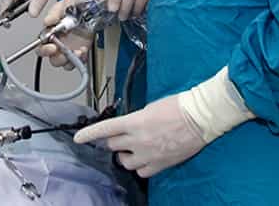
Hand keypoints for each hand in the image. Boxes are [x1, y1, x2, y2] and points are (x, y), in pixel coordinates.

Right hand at [36, 0, 93, 69]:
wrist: (91, 10)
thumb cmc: (75, 6)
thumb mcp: (64, 5)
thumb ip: (54, 13)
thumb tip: (47, 21)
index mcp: (51, 33)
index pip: (42, 45)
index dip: (44, 49)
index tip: (52, 47)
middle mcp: (58, 42)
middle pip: (52, 58)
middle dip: (58, 58)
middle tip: (65, 52)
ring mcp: (69, 48)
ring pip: (65, 63)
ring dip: (70, 60)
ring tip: (77, 51)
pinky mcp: (80, 51)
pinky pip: (78, 61)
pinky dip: (81, 59)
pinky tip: (83, 50)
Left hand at [73, 94, 205, 177]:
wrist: (200, 117)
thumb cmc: (178, 106)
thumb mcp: (150, 107)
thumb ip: (135, 119)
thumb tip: (127, 125)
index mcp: (135, 121)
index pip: (105, 129)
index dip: (89, 134)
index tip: (78, 138)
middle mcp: (138, 140)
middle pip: (113, 145)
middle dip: (114, 141)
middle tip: (122, 136)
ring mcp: (149, 154)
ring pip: (124, 161)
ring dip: (125, 155)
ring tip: (134, 148)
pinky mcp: (160, 164)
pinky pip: (141, 172)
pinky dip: (140, 166)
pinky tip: (145, 158)